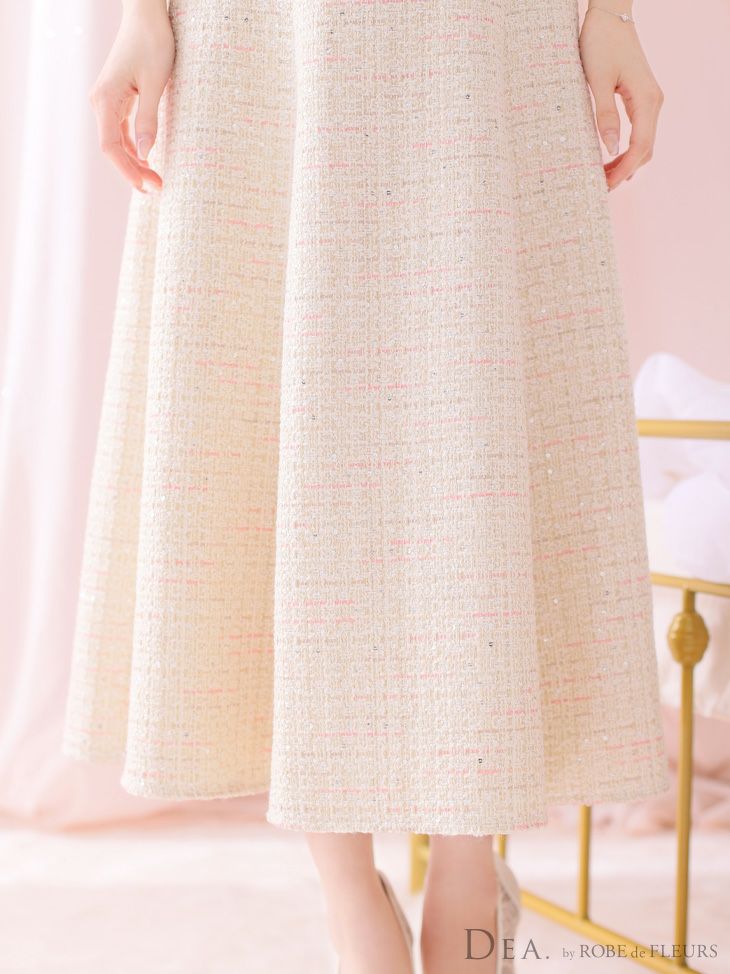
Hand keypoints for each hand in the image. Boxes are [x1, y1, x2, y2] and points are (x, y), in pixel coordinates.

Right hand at [89, 2, 174, 192]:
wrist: (146, 15)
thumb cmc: (153, 43)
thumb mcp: (156, 83)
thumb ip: (149, 120)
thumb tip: (143, 154)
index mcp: (106, 99)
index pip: (110, 146)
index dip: (127, 170)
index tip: (146, 185)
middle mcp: (101, 101)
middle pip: (112, 148)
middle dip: (133, 171)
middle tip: (158, 189)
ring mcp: (108, 101)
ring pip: (117, 142)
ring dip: (134, 163)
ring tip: (155, 181)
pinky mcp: (117, 99)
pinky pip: (122, 131)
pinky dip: (134, 149)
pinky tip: (147, 161)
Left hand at [579, 4, 663, 190]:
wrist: (610, 16)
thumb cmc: (601, 44)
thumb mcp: (598, 81)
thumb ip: (605, 115)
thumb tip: (611, 149)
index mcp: (646, 99)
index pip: (640, 146)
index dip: (623, 169)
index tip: (605, 185)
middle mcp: (653, 101)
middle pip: (645, 149)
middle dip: (624, 171)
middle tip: (600, 187)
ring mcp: (649, 100)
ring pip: (643, 142)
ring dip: (626, 162)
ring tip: (604, 177)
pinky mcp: (641, 98)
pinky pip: (639, 131)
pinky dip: (627, 149)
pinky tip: (612, 160)